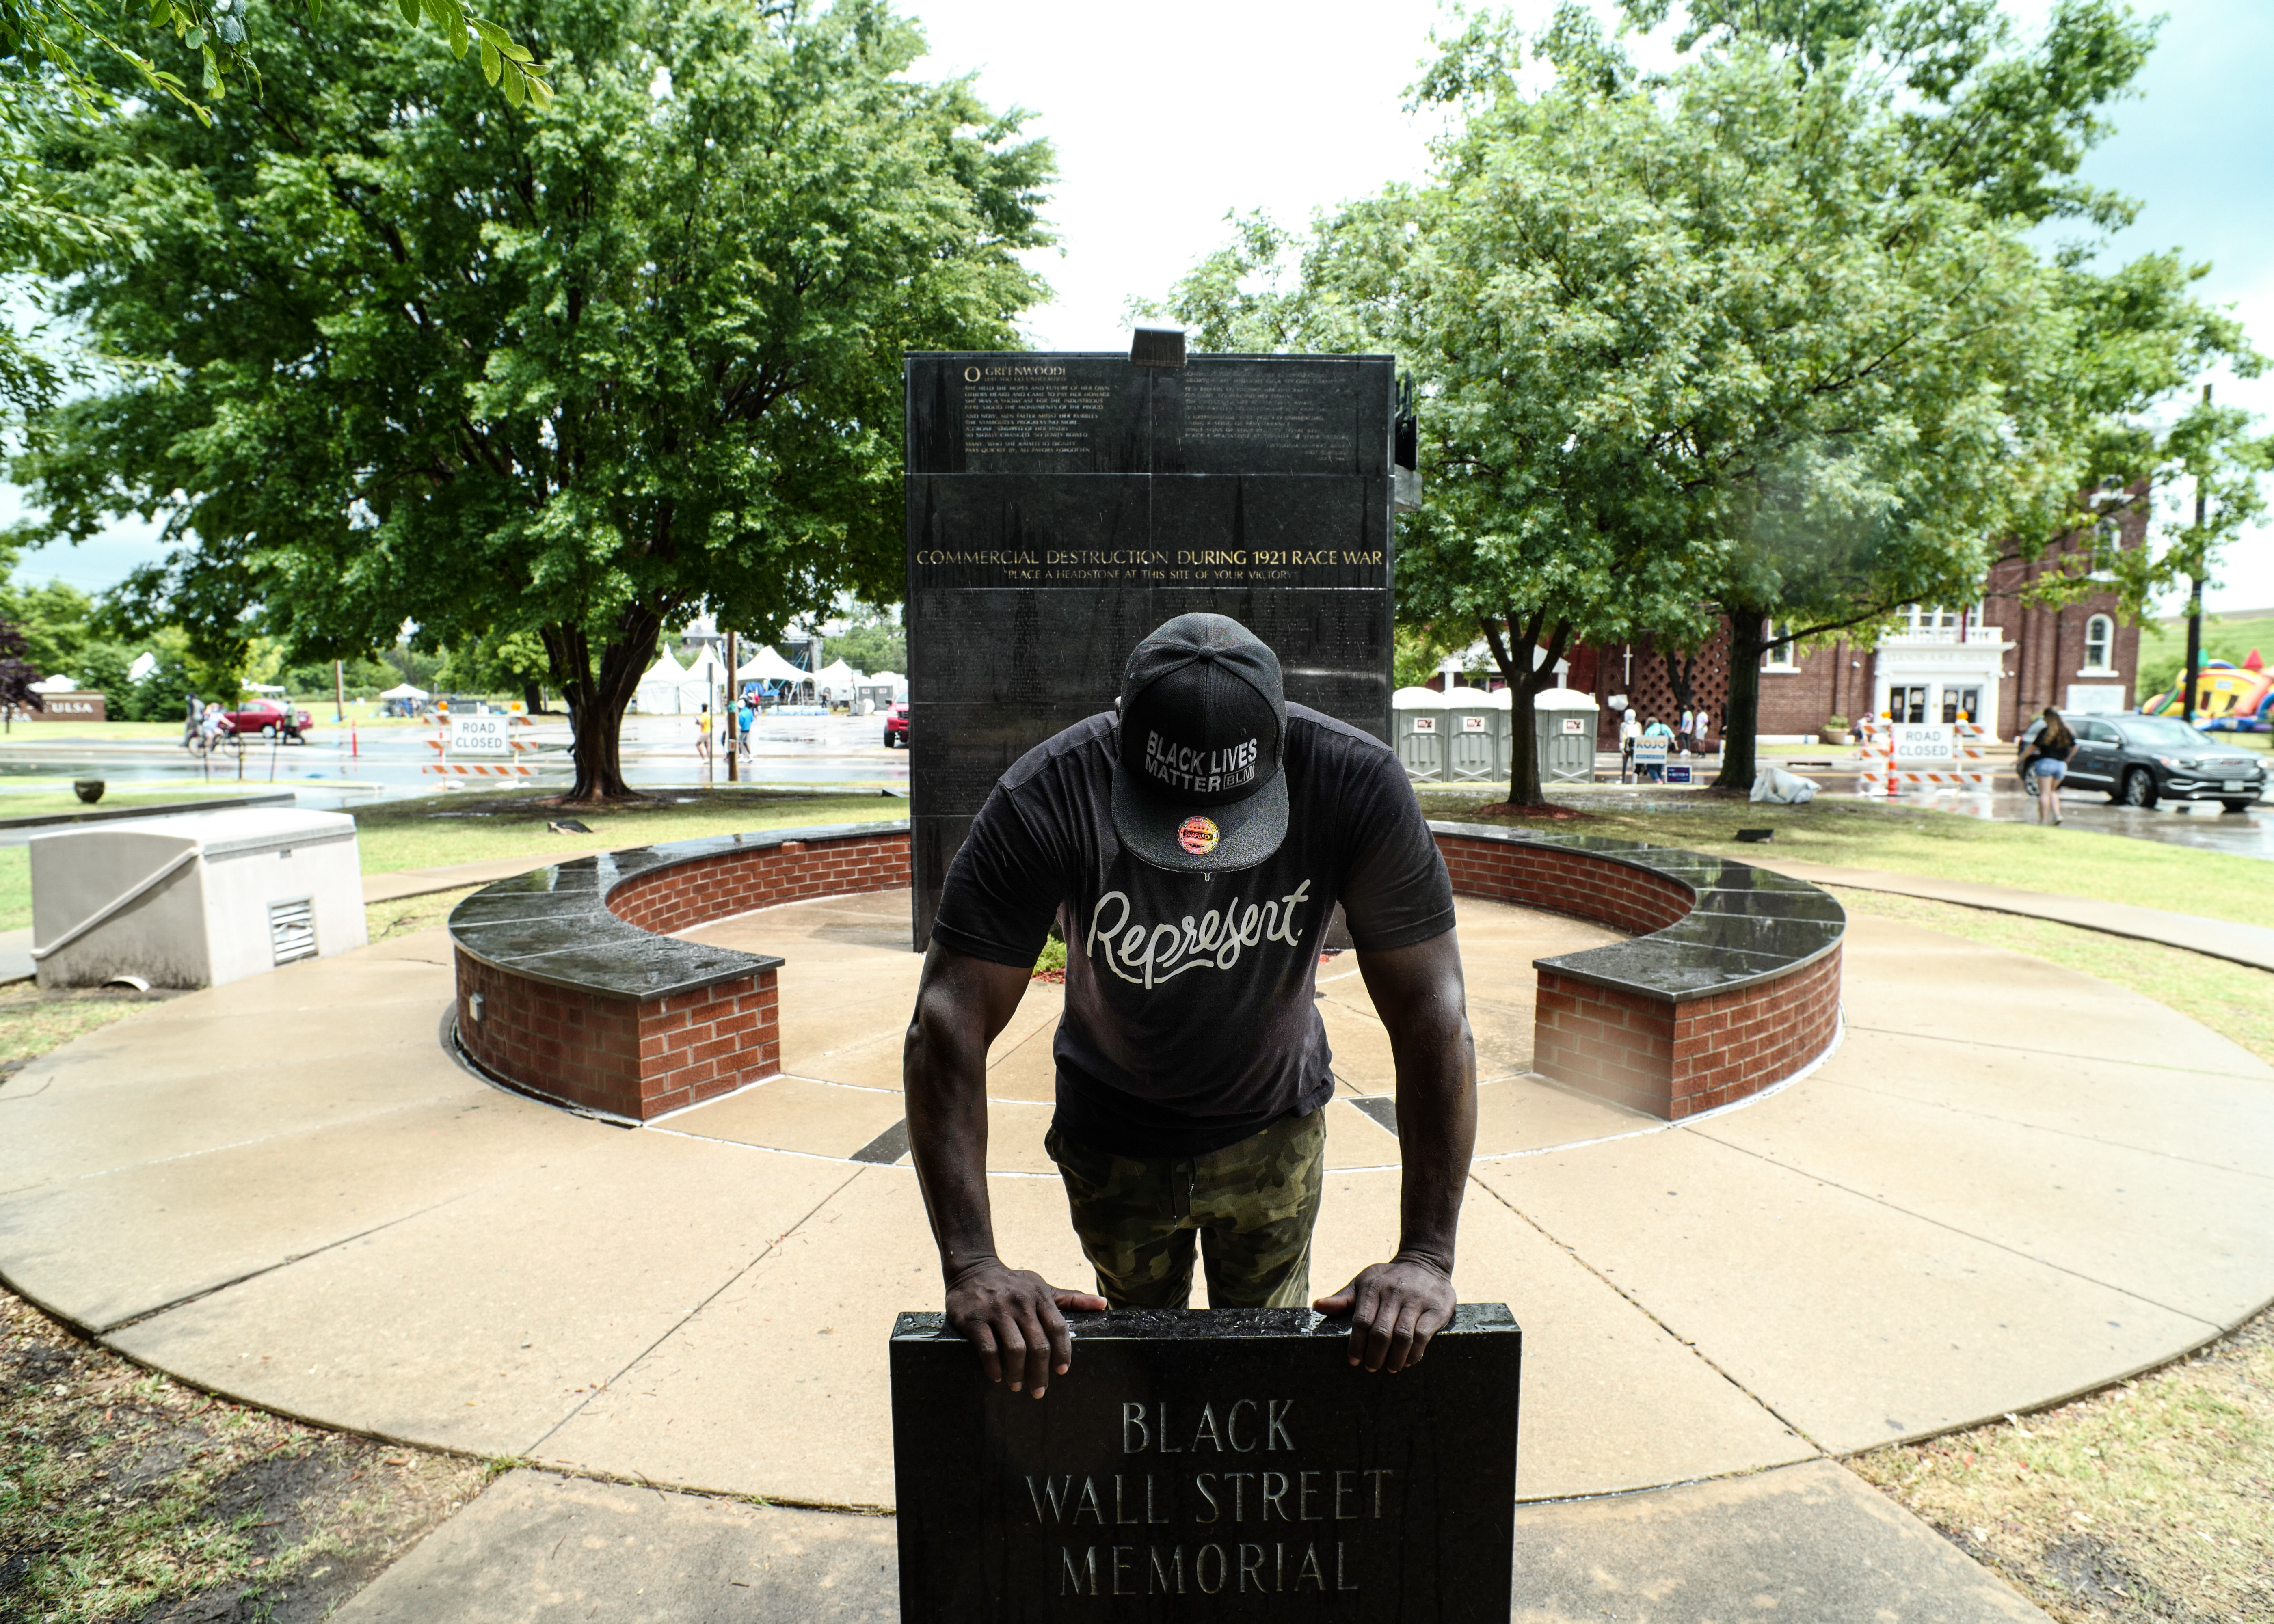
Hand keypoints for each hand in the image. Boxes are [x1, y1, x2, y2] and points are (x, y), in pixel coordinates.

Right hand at [945, 1258, 1107, 1398]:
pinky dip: (994, 1367)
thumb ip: (1071, 1299)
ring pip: (1014, 1349)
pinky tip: (997, 1376)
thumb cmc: (1012, 1283)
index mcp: (1039, 1297)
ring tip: (1018, 1386)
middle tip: (1039, 1390)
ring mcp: (997, 1312)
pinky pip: (988, 1349)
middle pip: (1038, 1345)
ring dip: (1018, 1373)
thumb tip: (1103, 1304)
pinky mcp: (974, 1320)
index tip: (1062, 1371)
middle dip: (1040, 1372)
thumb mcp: (1041, 1287)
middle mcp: (1020, 1304)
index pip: (1058, 1329)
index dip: (1063, 1353)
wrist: (972, 1269)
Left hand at [1314, 1256, 1454, 1373]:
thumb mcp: (1364, 1281)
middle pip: (1381, 1332)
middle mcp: (1395, 1292)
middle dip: (1374, 1355)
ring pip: (1402, 1336)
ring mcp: (1417, 1300)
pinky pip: (1423, 1335)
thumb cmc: (1389, 1278)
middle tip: (1371, 1367)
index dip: (1356, 1345)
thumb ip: (1343, 1298)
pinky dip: (1414, 1353)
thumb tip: (1318, 1306)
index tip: (1354, 1361)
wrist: (1426, 1263)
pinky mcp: (1437, 1308)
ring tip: (1389, 1368)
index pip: (1361, 1321)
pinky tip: (1408, 1361)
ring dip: (1394, 1358)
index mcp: (1373, 1287)